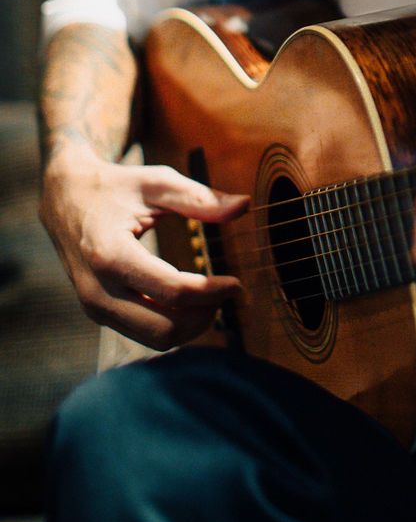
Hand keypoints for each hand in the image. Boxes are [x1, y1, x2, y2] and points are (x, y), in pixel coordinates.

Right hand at [40, 144, 246, 349]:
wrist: (65, 197)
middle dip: (204, 315)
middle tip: (226, 292)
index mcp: (110, 254)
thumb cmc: (115, 186)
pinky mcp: (98, 313)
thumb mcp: (157, 182)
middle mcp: (98, 289)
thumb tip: (244, 205)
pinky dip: (172, 324)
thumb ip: (200, 197)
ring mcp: (94, 306)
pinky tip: (190, 301)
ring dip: (190, 325)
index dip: (211, 292)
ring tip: (212, 297)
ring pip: (154, 339)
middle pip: (164, 328)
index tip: (236, 283)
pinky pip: (142, 333)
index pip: (172, 290)